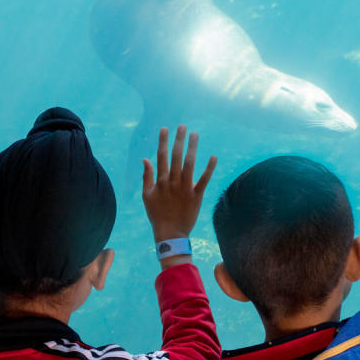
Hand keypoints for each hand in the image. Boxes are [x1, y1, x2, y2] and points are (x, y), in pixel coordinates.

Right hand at [142, 126, 217, 250]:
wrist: (170, 233)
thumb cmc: (157, 214)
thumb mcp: (147, 196)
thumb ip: (147, 176)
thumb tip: (145, 159)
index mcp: (161, 181)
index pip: (162, 157)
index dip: (163, 142)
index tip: (165, 129)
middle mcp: (173, 182)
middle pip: (176, 156)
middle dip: (179, 140)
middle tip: (182, 126)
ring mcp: (185, 188)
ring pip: (189, 164)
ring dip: (192, 148)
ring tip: (195, 134)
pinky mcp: (197, 195)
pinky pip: (204, 180)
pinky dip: (209, 168)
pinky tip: (213, 156)